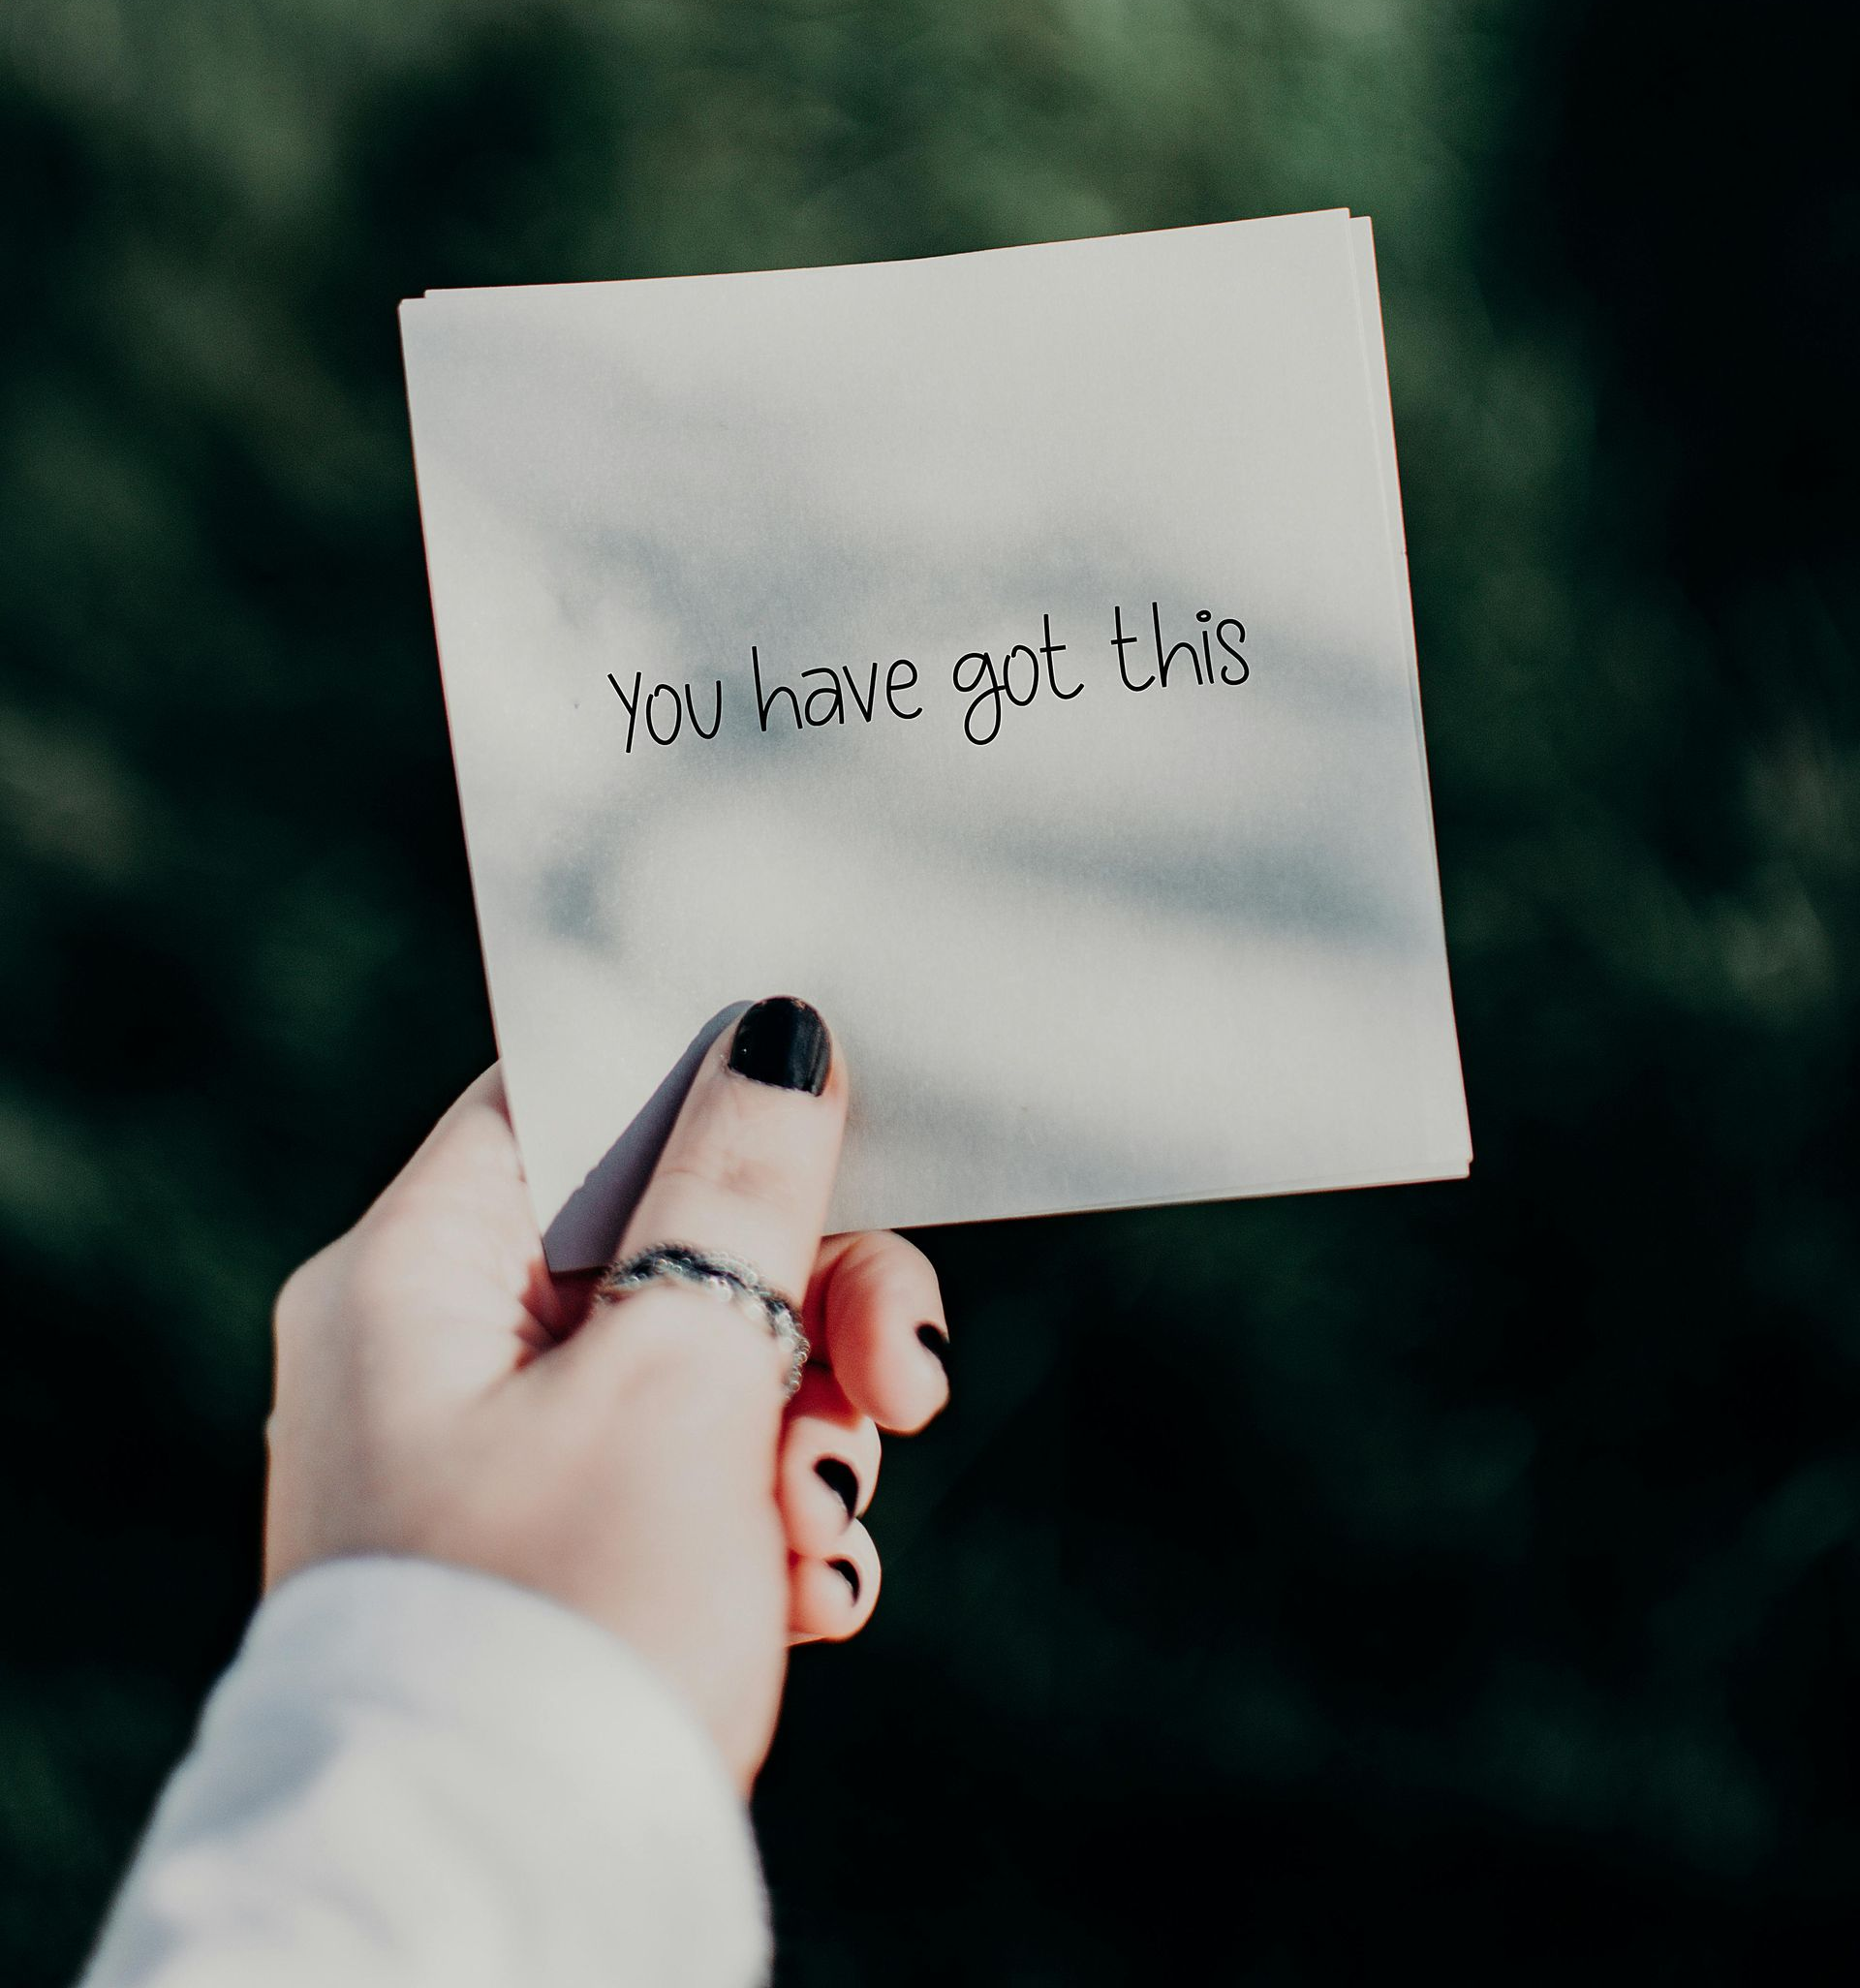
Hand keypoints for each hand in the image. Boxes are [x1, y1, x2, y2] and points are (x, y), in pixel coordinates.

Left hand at [263, 1000, 949, 1789]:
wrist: (514, 1902)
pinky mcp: (554, 1561)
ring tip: (824, 1537)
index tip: (837, 1128)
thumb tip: (773, 1033)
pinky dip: (763, 1523)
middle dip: (807, 1311)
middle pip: (662, 1245)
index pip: (567, 1101)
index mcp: (409, 1278)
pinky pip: (686, 1483)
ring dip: (804, 1438)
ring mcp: (492, 1465)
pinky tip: (810, 1597)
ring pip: (698, 1369)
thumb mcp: (676, 1376)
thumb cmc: (571, 1619)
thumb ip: (736, 1192)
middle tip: (904, 1380)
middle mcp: (433, 1357)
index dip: (708, 1093)